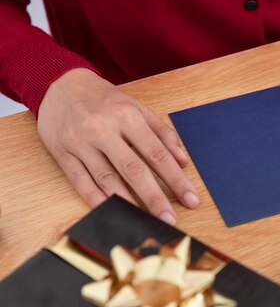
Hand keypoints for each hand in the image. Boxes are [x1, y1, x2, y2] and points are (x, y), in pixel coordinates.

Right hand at [38, 68, 199, 224]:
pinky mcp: (62, 154)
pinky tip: (110, 214)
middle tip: (170, 220)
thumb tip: (184, 161)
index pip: (157, 154)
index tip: (191, 199)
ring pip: (106, 178)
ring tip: (144, 222)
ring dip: (127, 203)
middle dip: (154, 197)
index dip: (176, 179)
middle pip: (133, 169)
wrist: (61, 84)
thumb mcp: (137, 107)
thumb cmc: (105, 99)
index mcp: (127, 117)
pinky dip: (95, 200)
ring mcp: (81, 143)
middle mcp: (103, 130)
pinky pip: (80, 181)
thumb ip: (162, 133)